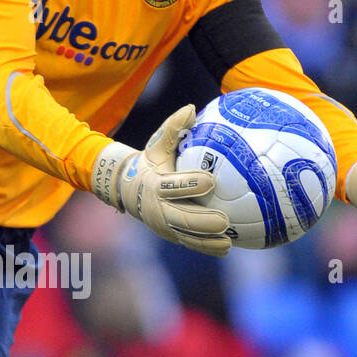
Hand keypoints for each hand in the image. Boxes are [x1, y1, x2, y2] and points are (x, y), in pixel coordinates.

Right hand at [90, 105, 231, 255]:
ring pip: (186, 236)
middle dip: (202, 221)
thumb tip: (191, 109)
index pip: (172, 186)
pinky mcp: (171, 235)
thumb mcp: (157, 144)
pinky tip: (226, 247)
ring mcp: (164, 225)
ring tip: (227, 240)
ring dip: (207, 240)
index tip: (211, 181)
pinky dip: (207, 247)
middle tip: (224, 220)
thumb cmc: (151, 162)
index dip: (190, 184)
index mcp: (155, 184)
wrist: (128, 190)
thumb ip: (173, 128)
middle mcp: (158, 209)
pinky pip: (190, 244)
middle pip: (181, 218)